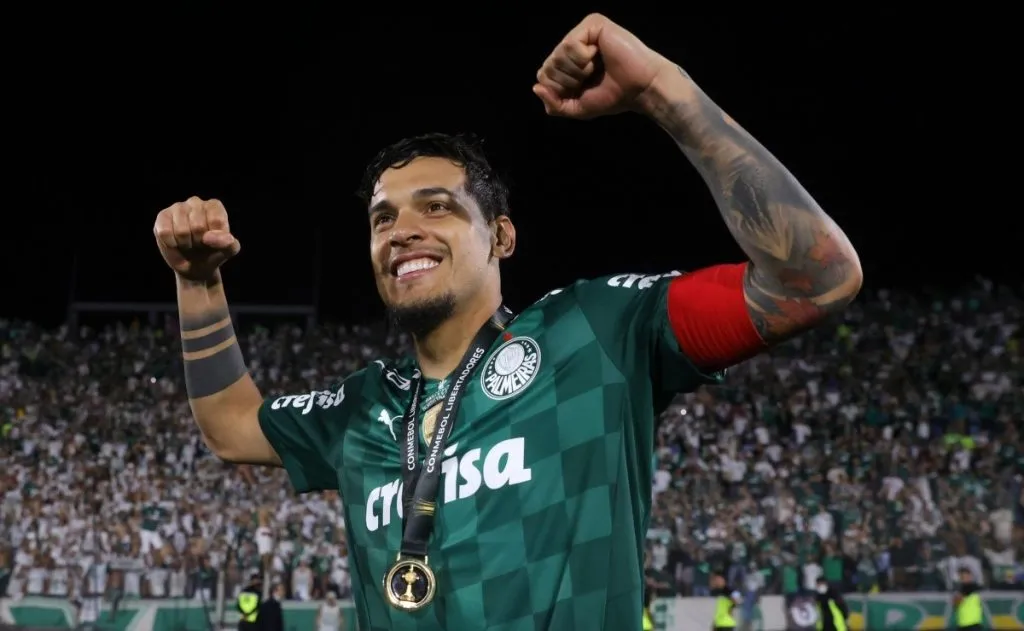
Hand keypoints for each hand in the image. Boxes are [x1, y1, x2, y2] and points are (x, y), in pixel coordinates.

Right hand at [153, 197, 240, 281]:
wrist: (194, 265)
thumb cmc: (213, 253)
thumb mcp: (229, 251)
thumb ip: (229, 244)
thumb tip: (209, 237)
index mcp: (214, 206)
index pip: (216, 221)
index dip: (215, 238)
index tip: (213, 240)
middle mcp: (195, 202)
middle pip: (198, 226)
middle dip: (198, 242)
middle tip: (198, 244)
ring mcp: (177, 207)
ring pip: (181, 231)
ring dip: (185, 244)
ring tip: (188, 243)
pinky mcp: (162, 216)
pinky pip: (165, 233)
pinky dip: (171, 245)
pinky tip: (175, 243)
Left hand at [533, 13, 671, 118]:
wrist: (639, 89)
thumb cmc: (612, 96)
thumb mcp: (577, 108)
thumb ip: (554, 104)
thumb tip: (535, 88)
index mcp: (567, 64)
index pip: (543, 75)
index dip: (559, 89)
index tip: (582, 89)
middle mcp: (571, 46)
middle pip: (547, 66)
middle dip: (568, 80)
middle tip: (591, 78)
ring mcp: (581, 33)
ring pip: (557, 55)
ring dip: (577, 70)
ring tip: (596, 67)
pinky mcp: (592, 24)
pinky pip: (569, 44)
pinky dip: (583, 58)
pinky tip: (599, 55)